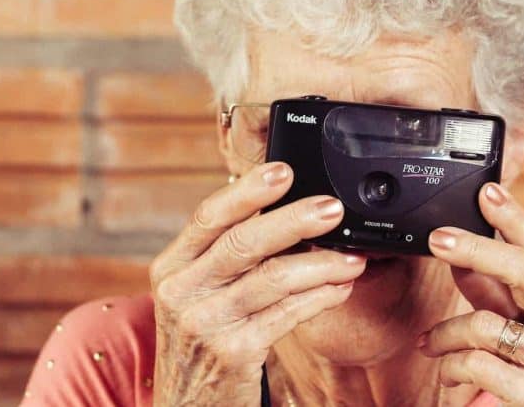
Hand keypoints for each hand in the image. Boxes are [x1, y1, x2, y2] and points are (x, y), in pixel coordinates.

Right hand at [149, 162, 365, 405]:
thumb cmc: (202, 344)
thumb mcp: (198, 296)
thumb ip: (228, 258)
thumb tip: (285, 212)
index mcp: (171, 268)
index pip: (208, 217)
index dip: (247, 191)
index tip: (283, 170)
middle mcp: (180, 293)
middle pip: (243, 242)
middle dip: (294, 220)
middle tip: (333, 208)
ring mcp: (205, 324)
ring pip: (273, 279)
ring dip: (321, 265)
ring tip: (352, 257)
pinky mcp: (233, 353)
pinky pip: (286, 315)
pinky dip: (319, 298)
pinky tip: (340, 288)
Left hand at [419, 183, 523, 406]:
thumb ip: (499, 295)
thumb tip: (462, 257)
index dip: (515, 219)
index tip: (488, 192)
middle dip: (477, 248)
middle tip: (438, 239)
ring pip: (485, 324)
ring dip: (445, 333)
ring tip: (431, 344)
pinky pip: (475, 363)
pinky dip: (450, 366)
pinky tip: (448, 372)